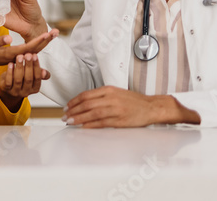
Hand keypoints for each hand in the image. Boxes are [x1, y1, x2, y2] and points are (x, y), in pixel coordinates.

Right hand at [0, 30, 57, 83]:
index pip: (28, 48)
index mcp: (10, 53)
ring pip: (34, 50)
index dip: (38, 41)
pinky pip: (30, 51)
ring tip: (53, 33)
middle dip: (46, 40)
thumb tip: (9, 38)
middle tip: (56, 31)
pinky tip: (44, 39)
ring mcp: (17, 56)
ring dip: (44, 42)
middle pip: (35, 49)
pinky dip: (38, 44)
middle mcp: (16, 56)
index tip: (47, 34)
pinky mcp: (16, 55)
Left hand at [0, 53, 49, 111]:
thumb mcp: (31, 76)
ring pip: (18, 80)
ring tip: (19, 57)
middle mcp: (26, 92)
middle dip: (28, 65)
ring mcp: (16, 92)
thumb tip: (45, 73)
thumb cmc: (21, 79)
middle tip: (28, 55)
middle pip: (28, 79)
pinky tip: (10, 64)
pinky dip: (9, 72)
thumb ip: (38, 73)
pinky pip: (8, 82)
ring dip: (19, 67)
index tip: (35, 55)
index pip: (37, 78)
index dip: (36, 66)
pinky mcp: (7, 90)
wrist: (8, 88)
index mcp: (34, 89)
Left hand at [63, 86, 199, 127]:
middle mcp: (110, 98)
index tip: (67, 107)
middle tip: (65, 116)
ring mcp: (115, 109)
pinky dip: (90, 125)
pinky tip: (83, 127)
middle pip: (86, 104)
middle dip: (73, 111)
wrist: (151, 107)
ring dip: (78, 118)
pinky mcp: (120, 120)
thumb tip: (84, 103)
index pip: (86, 95)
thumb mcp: (116, 93)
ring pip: (91, 113)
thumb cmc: (133, 101)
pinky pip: (101, 123)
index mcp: (108, 90)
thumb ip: (101, 96)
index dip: (74, 101)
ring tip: (70, 122)